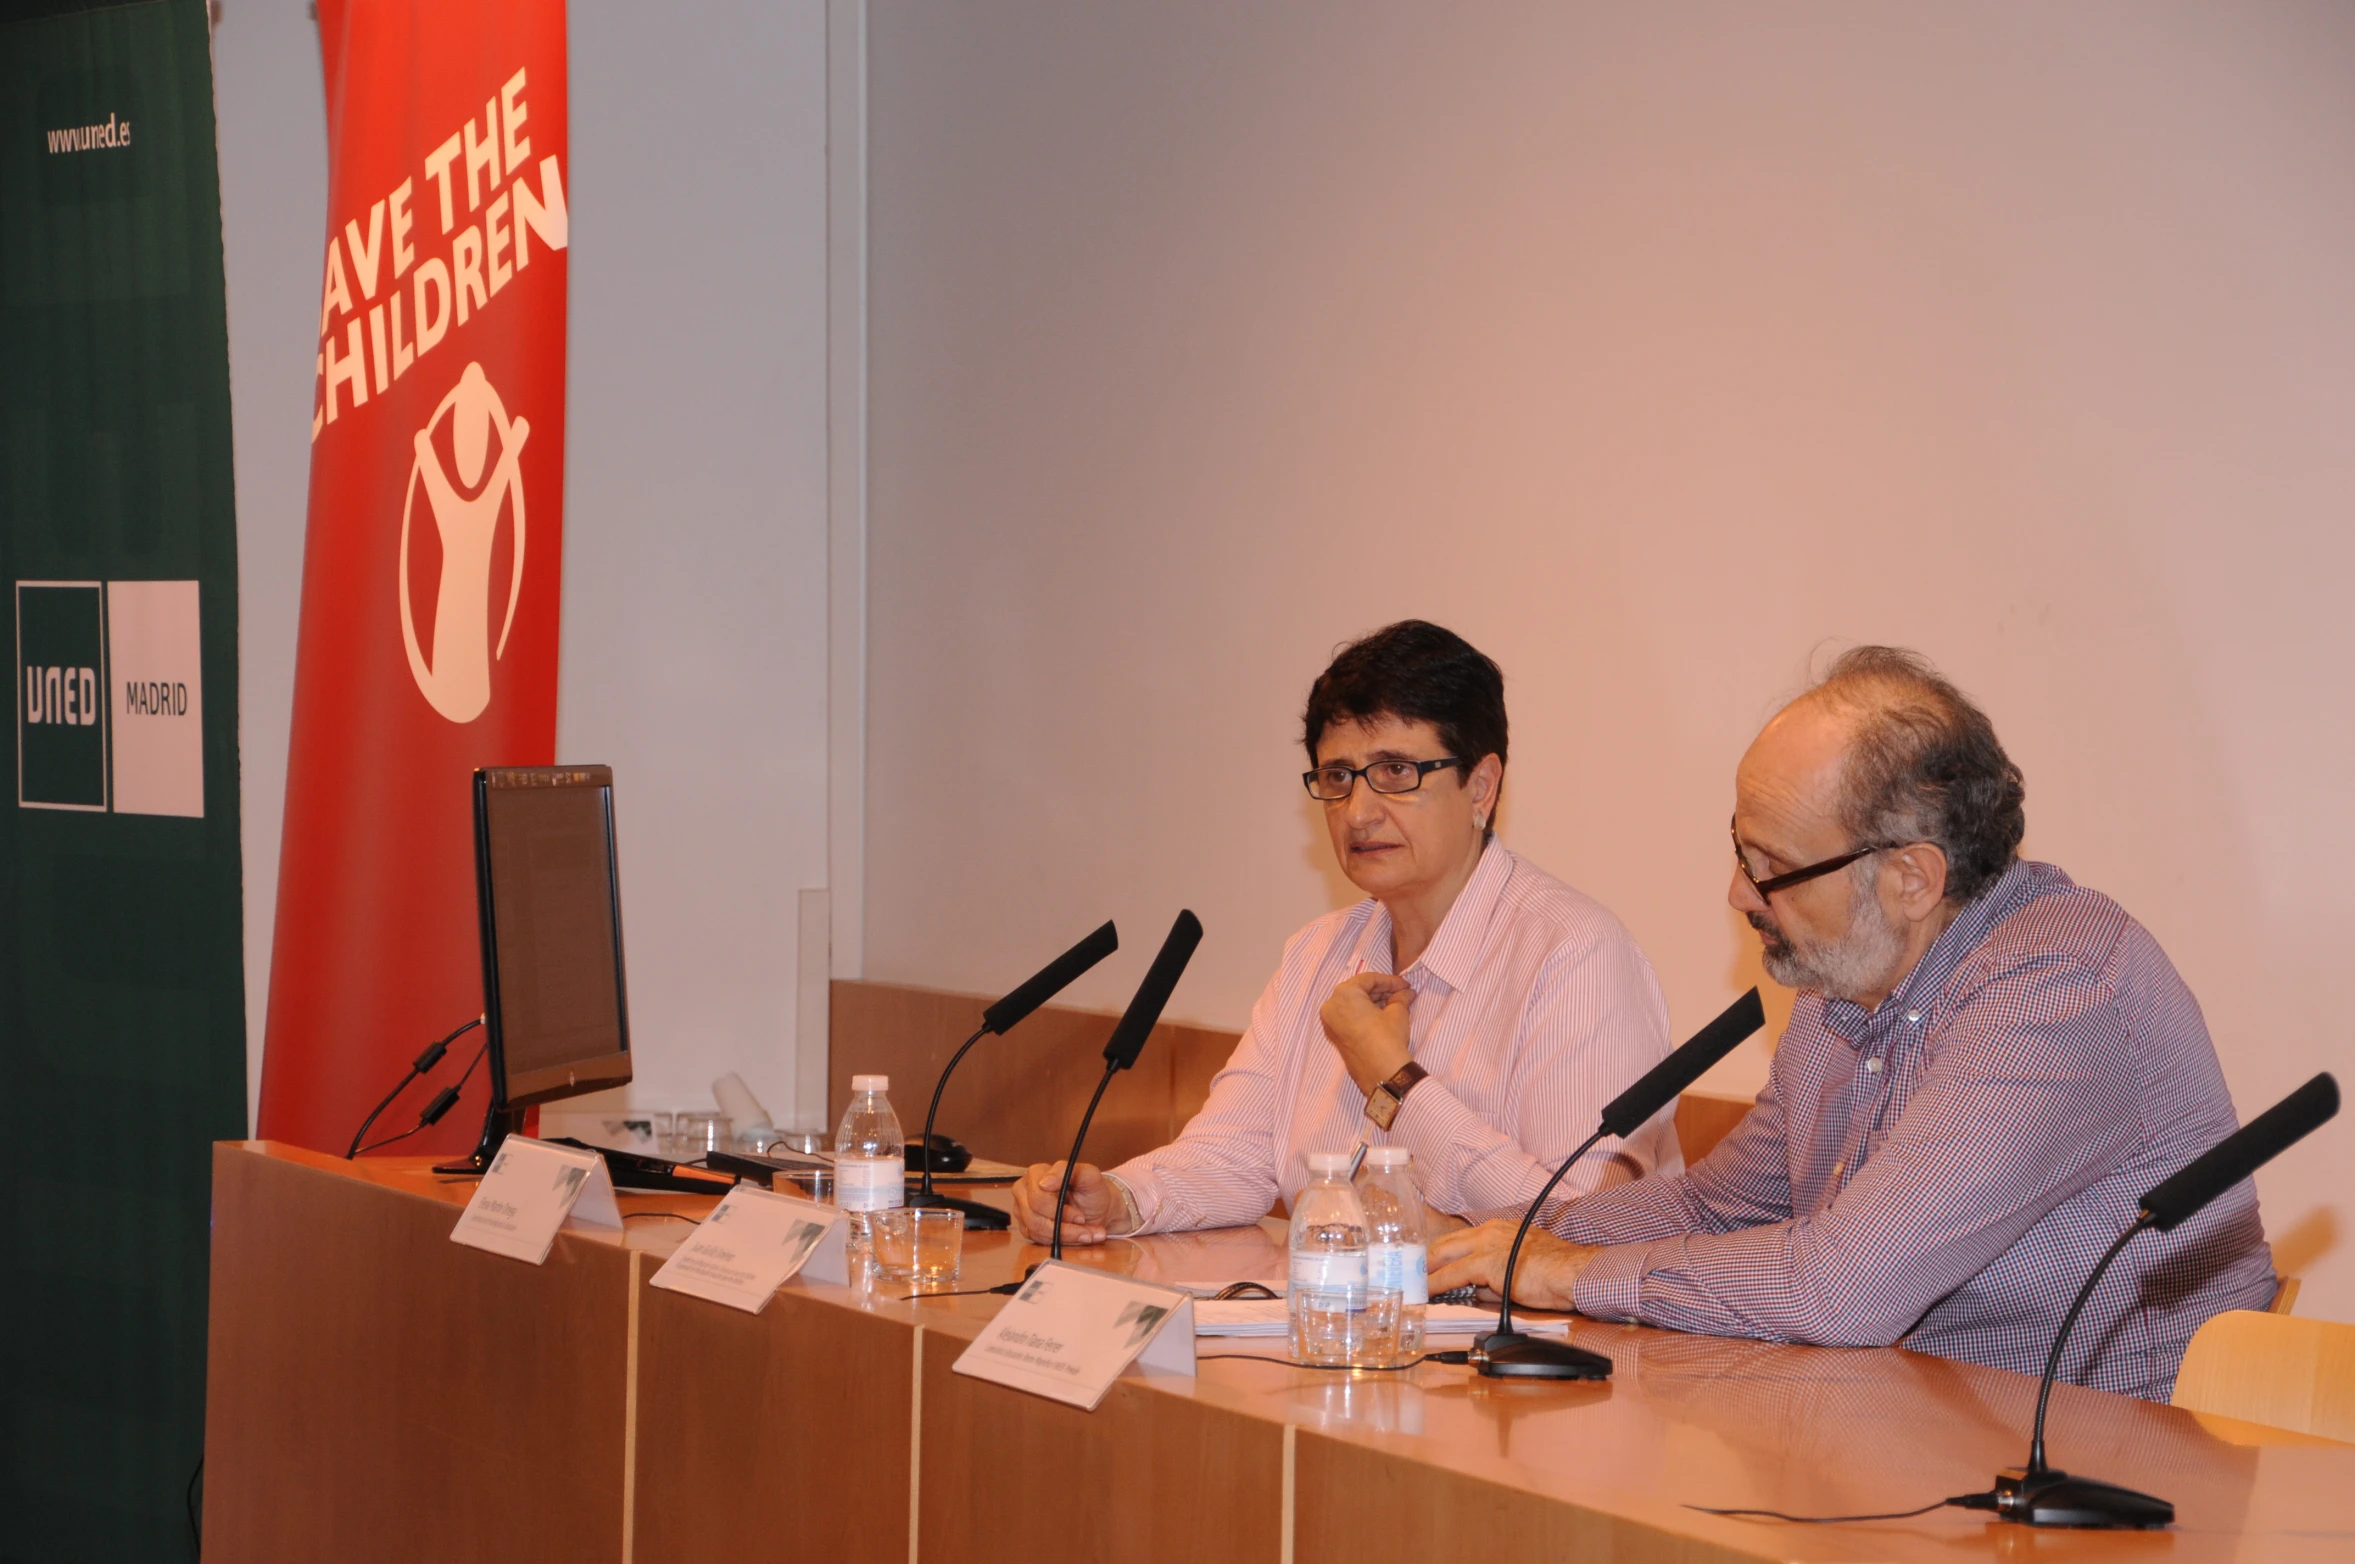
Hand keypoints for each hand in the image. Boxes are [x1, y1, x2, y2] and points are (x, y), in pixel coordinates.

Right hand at [1008, 1160, 1122, 1244]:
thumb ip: (1067, 1171)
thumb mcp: (1089, 1176)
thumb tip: (1044, 1183)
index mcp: (1035, 1173)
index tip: (1080, 1217)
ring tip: (1085, 1233)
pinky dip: (1059, 1241)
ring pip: (1036, 1230)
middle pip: (1034, 1217)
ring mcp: (1022, 1210)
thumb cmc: (1093, 1191)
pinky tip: (1075, 1236)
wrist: (1098, 1210)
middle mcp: (1024, 1190)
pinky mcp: (1026, 1227)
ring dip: (1064, 1236)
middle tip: (1083, 1226)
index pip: (1037, 1198)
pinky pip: (1037, 1240)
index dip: (1059, 1210)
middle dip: (1063, 1226)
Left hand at [1320, 972, 1413, 1093]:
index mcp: (1344, 994)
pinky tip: (1383, 1015)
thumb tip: (1407, 992)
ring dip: (1373, 1002)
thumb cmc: (1388, 1038)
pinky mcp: (1334, 1036)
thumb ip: (1400, 997)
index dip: (1390, 980)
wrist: (1382, 1074)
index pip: (1369, 979)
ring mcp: (1330, 1022)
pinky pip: (1349, 1017)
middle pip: (1358, 991)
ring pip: (1353, 1004)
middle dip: (1381, 991)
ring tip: (1396, 1004)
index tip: (1405, 984)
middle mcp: (1331, 1006)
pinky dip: (1364, 1014)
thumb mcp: (1397, 1013)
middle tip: (1402, 993)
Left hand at [1428, 1218, 1600, 1312]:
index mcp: (1498, 1228)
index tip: (1427, 1263)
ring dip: (1425, 1272)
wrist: (1571, 1272)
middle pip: (1445, 1243)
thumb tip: (1477, 1290)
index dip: (1440, 1252)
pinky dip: (1436, 1284)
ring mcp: (1486, 1245)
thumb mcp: (1520, 1264)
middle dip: (1424, 1259)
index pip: (1459, 1239)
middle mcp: (1489, 1231)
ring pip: (1443, 1256)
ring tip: (1412, 1284)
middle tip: (1410, 1273)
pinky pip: (1452, 1275)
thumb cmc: (1554, 1272)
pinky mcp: (1486, 1263)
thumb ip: (1495, 1273)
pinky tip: (1427, 1293)